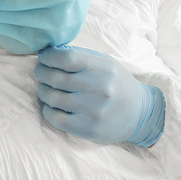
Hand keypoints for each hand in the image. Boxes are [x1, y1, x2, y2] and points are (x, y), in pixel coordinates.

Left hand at [35, 46, 164, 146]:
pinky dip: (47, 110)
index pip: (67, 58)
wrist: (139, 114)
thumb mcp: (106, 64)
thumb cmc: (117, 85)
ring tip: (46, 89)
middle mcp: (99, 89)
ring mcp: (93, 110)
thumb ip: (81, 56)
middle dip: (42, 72)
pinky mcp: (87, 128)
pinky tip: (52, 106)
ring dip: (43, 91)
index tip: (44, 58)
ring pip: (52, 97)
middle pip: (55, 77)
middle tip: (41, 72)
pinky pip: (55, 118)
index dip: (49, 56)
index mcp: (104, 69)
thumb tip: (50, 52)